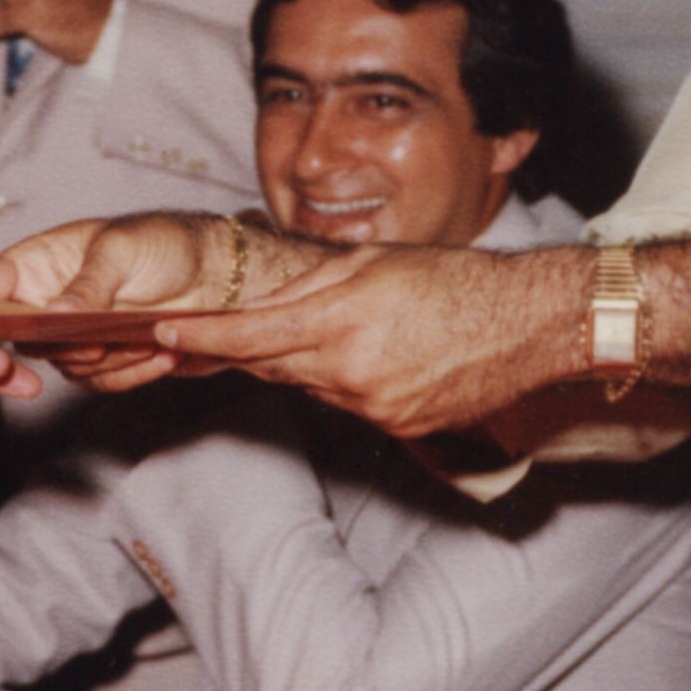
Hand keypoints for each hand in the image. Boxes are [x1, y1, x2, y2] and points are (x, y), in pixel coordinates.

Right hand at [0, 208, 260, 391]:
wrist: (219, 274)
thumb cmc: (165, 241)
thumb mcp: (121, 252)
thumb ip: (86, 286)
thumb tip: (54, 316)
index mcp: (35, 263)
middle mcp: (46, 301)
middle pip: (17, 340)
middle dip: (54, 347)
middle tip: (89, 344)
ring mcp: (73, 335)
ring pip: (64, 367)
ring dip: (107, 358)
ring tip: (147, 334)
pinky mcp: (104, 360)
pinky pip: (101, 381)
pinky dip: (131, 372)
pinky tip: (161, 352)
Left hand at [158, 241, 590, 435]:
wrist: (531, 324)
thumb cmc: (456, 279)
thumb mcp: (375, 263)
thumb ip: (312, 287)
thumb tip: (262, 303)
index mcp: (343, 324)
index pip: (252, 336)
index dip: (202, 338)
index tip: (159, 334)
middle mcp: (353, 374)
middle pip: (274, 365)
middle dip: (244, 349)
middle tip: (213, 334)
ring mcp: (377, 407)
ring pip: (314, 386)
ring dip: (307, 362)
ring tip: (345, 329)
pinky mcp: (401, 427)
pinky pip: (353, 404)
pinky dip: (349, 382)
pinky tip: (382, 356)